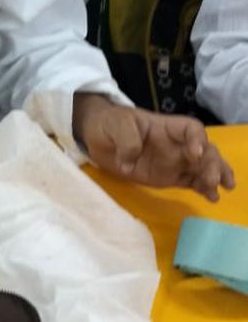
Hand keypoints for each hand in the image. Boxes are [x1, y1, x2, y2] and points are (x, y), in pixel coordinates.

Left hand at [72, 93, 235, 201]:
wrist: (97, 137)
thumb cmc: (110, 123)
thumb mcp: (116, 125)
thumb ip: (127, 140)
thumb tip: (130, 161)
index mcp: (166, 127)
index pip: (191, 129)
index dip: (198, 139)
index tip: (196, 153)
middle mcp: (176, 144)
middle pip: (204, 150)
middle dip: (213, 163)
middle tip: (213, 179)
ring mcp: (174, 162)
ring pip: (203, 167)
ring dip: (216, 175)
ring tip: (224, 188)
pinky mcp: (169, 178)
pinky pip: (192, 182)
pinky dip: (204, 189)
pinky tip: (212, 198)